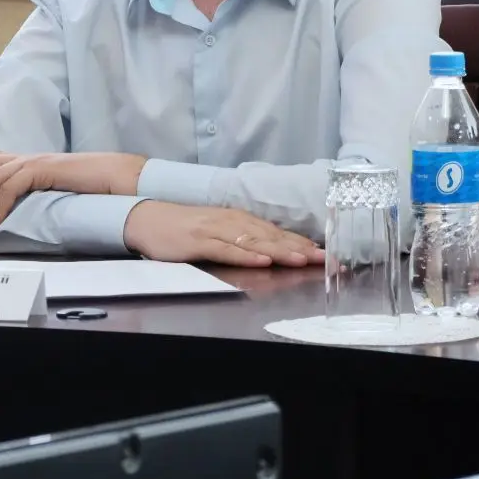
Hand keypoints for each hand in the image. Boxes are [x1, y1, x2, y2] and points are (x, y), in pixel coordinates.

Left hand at [0, 151, 145, 234]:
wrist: (119, 176)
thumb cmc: (93, 185)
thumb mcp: (58, 188)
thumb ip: (39, 192)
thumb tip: (23, 208)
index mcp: (32, 159)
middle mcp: (30, 156)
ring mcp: (37, 161)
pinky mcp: (45, 170)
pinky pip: (13, 186)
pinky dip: (0, 205)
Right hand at [122, 202, 324, 267]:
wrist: (147, 218)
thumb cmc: (185, 228)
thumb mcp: (220, 231)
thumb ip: (245, 239)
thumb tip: (274, 251)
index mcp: (241, 220)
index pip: (280, 234)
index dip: (306, 245)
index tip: (331, 255)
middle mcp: (234, 222)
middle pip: (275, 237)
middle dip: (304, 249)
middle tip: (329, 261)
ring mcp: (217, 230)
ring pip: (256, 242)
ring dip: (282, 251)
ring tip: (305, 260)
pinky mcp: (200, 241)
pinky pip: (227, 249)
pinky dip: (246, 255)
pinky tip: (263, 261)